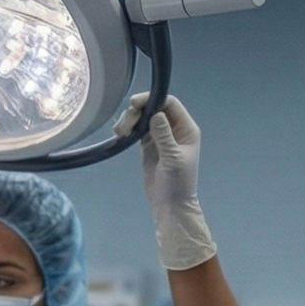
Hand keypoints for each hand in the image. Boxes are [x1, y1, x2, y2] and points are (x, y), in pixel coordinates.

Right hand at [116, 92, 213, 269]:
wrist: (170, 205)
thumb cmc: (177, 183)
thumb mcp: (172, 158)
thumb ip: (164, 135)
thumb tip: (155, 114)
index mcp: (186, 129)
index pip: (170, 104)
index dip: (152, 100)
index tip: (134, 105)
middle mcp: (174, 129)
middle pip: (154, 108)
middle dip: (137, 112)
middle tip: (123, 126)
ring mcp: (160, 136)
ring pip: (143, 118)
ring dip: (129, 121)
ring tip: (119, 133)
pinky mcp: (148, 145)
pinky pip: (137, 130)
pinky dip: (128, 130)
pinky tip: (120, 136)